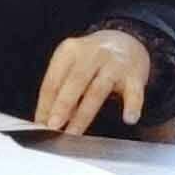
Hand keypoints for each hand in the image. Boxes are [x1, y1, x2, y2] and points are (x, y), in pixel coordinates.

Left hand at [37, 27, 155, 135]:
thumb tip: (48, 118)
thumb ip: (62, 89)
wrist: (127, 42)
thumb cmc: (92, 60)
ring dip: (83, 114)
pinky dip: (132, 106)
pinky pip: (135, 92)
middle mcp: (92, 54)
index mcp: (70, 50)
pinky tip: (128, 119)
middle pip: (74, 83)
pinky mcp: (135, 75)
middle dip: (62, 106)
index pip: (53, 80)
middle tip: (53, 126)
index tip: (40, 123)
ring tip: (74, 132)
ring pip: (97, 91)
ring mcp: (115, 64)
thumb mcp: (73, 66)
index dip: (45, 103)